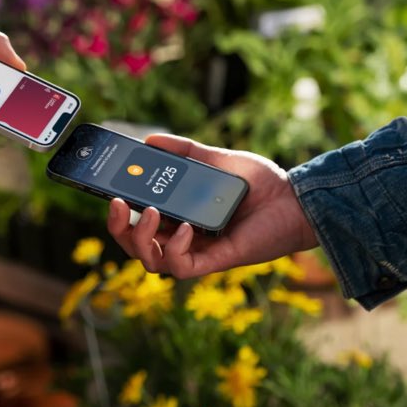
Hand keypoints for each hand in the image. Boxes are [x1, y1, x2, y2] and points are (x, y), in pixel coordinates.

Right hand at [106, 134, 319, 278]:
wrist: (296, 198)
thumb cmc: (260, 183)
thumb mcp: (216, 159)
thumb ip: (184, 150)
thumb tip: (150, 139)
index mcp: (178, 216)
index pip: (138, 221)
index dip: (119, 213)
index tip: (110, 192)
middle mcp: (182, 237)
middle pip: (136, 246)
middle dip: (119, 229)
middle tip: (119, 204)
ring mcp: (197, 251)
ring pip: (151, 262)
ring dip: (141, 239)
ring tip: (151, 213)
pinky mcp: (215, 261)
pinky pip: (181, 267)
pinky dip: (174, 249)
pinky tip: (184, 229)